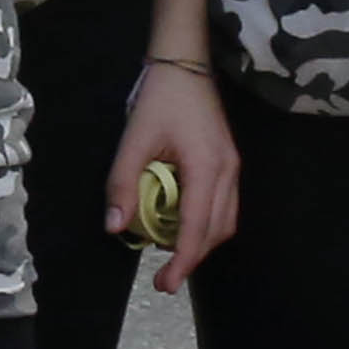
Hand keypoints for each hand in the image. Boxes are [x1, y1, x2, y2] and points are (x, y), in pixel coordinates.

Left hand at [105, 64, 242, 292]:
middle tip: (164, 280)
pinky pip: (224, 207)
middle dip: (192, 258)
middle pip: (216, 231)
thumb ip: (123, 183)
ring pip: (225, 222)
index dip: (182, 260)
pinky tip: (183, 227)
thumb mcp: (133, 140)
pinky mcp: (229, 164)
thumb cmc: (159, 99)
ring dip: (201, 243)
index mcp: (206, 168)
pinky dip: (206, 225)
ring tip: (171, 255)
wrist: (185, 63)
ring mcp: (233, 168)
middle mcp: (228, 172)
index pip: (196, 227)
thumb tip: (115, 226)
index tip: (166, 284)